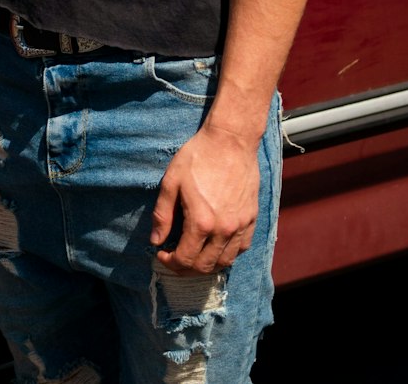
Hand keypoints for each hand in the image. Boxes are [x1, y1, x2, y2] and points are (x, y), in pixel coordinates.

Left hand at [150, 124, 259, 273]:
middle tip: (175, 259)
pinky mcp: (252, 218)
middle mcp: (224, 229)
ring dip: (207, 265)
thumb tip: (155, 240)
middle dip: (186, 268)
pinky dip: (228, 254)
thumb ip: (162, 214)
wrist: (231, 140)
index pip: (185, 259)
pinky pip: (242, 248)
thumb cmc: (198, 157)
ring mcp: (241, 225)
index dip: (170, 262)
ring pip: (225, 261)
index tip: (162, 254)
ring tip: (194, 256)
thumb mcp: (171, 181)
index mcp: (201, 221)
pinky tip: (216, 245)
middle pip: (205, 266)